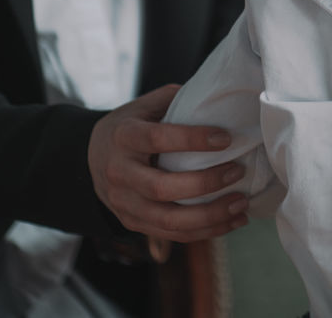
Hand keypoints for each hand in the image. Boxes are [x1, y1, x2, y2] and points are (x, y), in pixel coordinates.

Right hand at [88, 84, 248, 241]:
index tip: (226, 138)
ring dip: (209, 216)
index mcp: (123, 136)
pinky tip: (231, 221)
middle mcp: (118, 172)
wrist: (90, 153)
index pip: (157, 139)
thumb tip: (222, 98)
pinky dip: (204, 232)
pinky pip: (170, 233)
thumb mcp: (148, 105)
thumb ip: (178, 101)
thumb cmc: (133, 124)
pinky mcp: (132, 222)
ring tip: (241, 204)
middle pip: (161, 187)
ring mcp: (122, 202)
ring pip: (167, 219)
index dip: (192, 140)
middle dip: (205, 183)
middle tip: (238, 171)